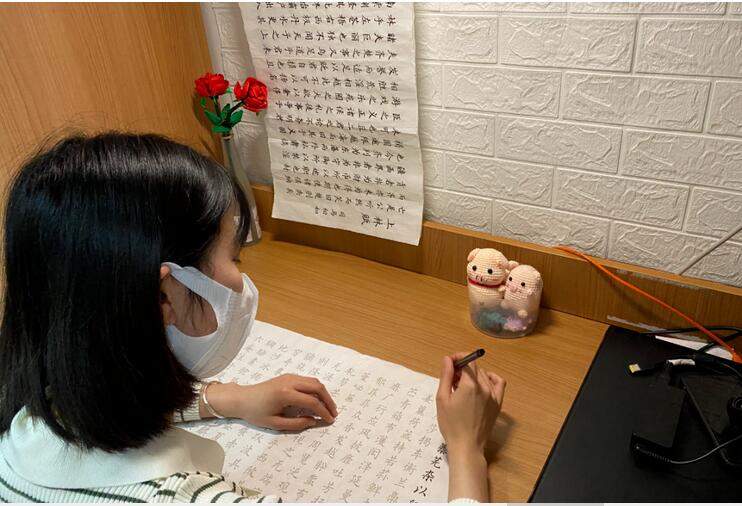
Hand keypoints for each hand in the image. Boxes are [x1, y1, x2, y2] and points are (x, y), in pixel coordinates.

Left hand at [206, 374, 337, 430]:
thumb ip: (296, 424)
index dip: (323, 412)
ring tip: (327, 408)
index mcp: (285, 394)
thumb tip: (313, 421)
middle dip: (328, 400)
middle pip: (317, 387)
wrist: (242, 398)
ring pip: (314, 382)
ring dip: (323, 394)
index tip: (329, 420)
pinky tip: (317, 400)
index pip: (312, 401)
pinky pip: (307, 381)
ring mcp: (289, 377)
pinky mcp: (288, 376)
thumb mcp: (275, 424)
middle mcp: (290, 382)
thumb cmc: (255, 412)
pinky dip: (316, 389)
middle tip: (333, 413)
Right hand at [436, 353, 504, 453]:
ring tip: (462, 386)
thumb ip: (446, 376)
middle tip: (452, 379)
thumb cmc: (451, 424)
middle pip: (475, 367)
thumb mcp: (442, 398)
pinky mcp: (498, 404)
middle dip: (463, 368)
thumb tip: (448, 359)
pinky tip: (482, 383)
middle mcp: (484, 388)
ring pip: (484, 375)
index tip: (450, 363)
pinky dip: (491, 378)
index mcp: (470, 386)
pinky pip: (499, 383)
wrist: (466, 446)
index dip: (459, 357)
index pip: (468, 360)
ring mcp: (493, 396)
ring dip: (473, 375)